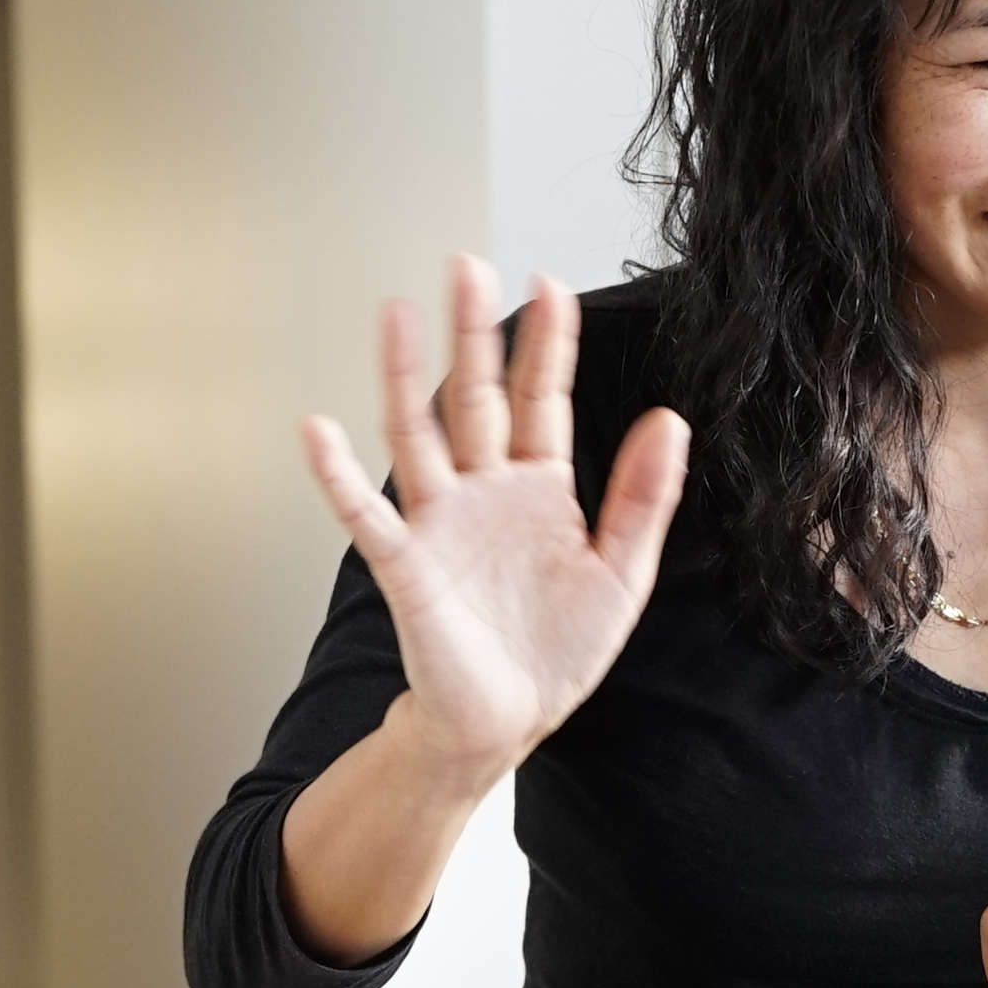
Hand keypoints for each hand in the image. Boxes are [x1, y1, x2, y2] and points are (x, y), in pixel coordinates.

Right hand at [301, 257, 688, 790]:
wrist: (511, 722)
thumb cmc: (557, 651)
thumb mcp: (623, 572)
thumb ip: (644, 497)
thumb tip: (669, 420)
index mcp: (540, 488)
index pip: (541, 399)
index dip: (546, 344)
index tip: (551, 284)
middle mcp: (484, 492)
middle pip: (473, 395)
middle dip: (472, 332)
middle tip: (467, 266)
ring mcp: (440, 522)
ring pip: (417, 432)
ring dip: (401, 373)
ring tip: (394, 311)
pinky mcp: (407, 566)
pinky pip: (366, 513)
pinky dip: (337, 474)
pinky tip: (317, 430)